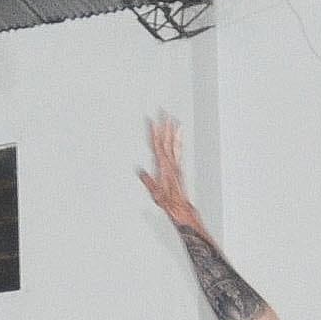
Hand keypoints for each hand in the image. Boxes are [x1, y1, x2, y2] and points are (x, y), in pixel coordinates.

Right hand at [135, 116, 206, 231]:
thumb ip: (148, 180)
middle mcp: (171, 163)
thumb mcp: (155, 192)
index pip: (157, 145)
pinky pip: (178, 150)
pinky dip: (178, 140)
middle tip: (164, 112)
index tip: (152, 120)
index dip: (155, 132)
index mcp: (163, 166)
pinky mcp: (179, 167)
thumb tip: (140, 171)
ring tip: (173, 118)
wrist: (180, 207)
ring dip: (173, 130)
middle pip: (167, 140)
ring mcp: (176, 164)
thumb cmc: (168, 201)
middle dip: (165, 126)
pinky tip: (179, 135)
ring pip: (174, 143)